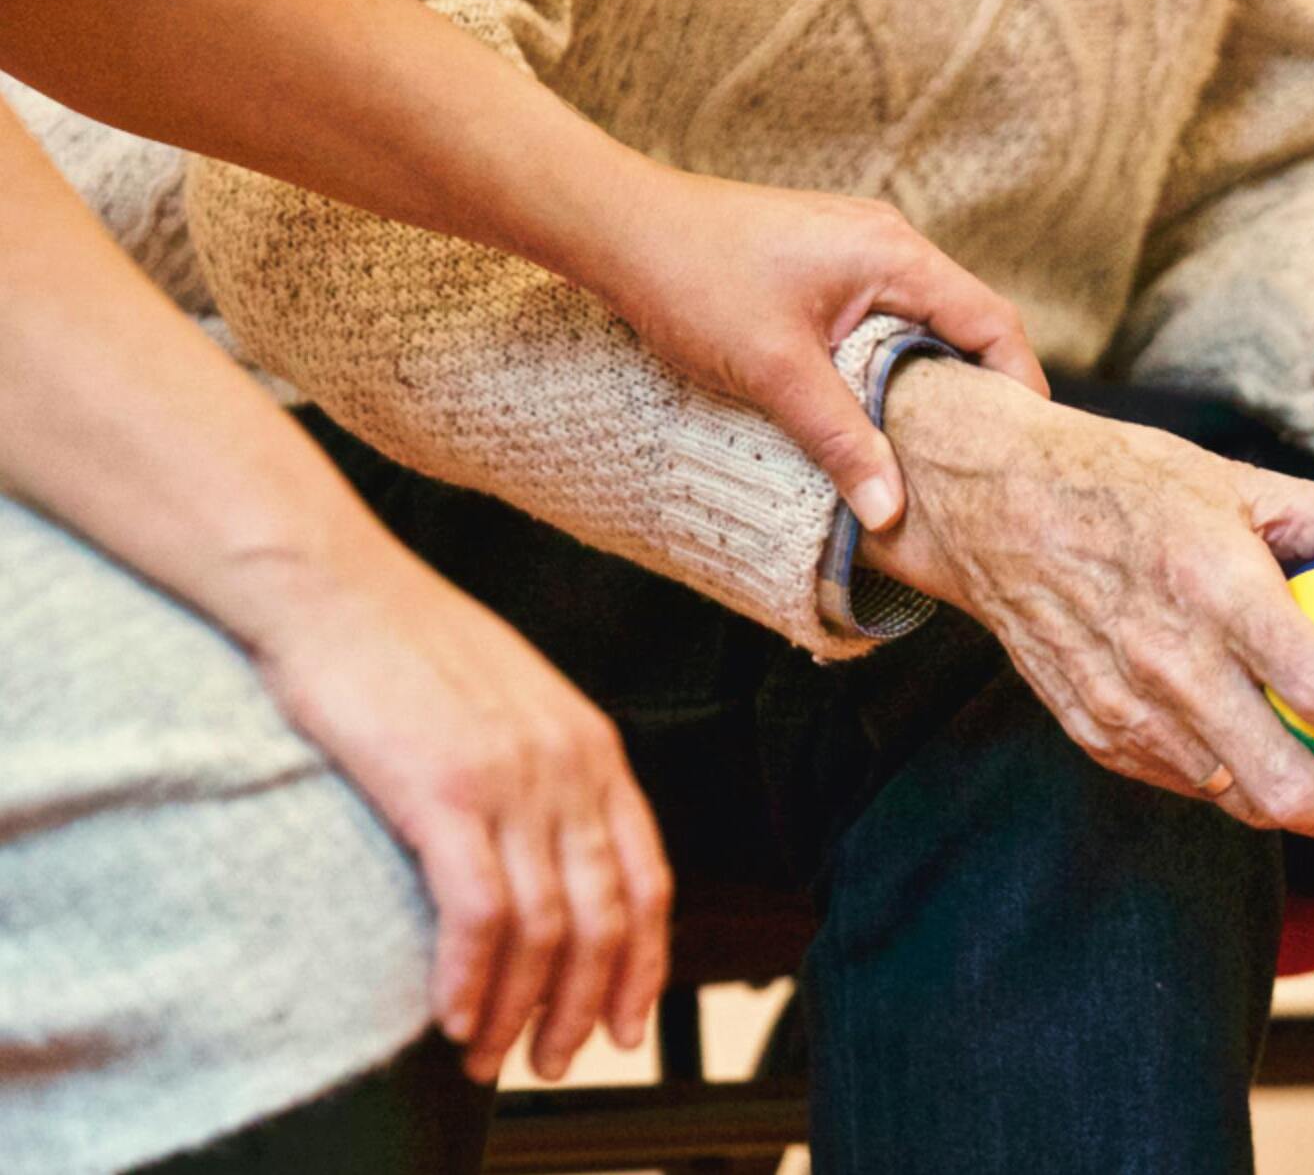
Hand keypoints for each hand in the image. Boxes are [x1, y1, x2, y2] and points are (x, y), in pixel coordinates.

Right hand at [238, 538, 672, 1084]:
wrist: (331, 586)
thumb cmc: (405, 644)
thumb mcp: (510, 702)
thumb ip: (545, 772)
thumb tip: (548, 852)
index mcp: (594, 747)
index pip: (649, 879)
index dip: (643, 965)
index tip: (623, 1022)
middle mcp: (569, 766)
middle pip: (606, 918)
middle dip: (583, 1006)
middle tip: (552, 1060)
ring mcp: (511, 778)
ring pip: (546, 928)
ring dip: (520, 1010)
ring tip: (489, 1057)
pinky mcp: (443, 789)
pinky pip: (479, 912)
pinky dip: (471, 979)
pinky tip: (452, 1017)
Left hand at [581, 169, 1048, 530]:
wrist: (616, 226)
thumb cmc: (692, 279)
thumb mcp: (775, 372)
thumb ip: (842, 441)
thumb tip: (892, 513)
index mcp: (895, 255)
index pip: (993, 322)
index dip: (1019, 388)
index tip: (1023, 450)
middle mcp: (887, 243)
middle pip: (965, 324)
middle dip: (978, 394)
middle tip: (983, 465)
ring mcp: (854, 250)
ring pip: (921, 324)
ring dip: (928, 382)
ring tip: (931, 451)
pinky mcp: (822, 265)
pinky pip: (882, 319)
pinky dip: (890, 365)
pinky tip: (872, 412)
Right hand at [859, 360, 1313, 841]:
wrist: (992, 503)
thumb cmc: (1130, 481)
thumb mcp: (1248, 482)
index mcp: (1216, 590)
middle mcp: (1168, 664)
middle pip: (1287, 789)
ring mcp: (1124, 711)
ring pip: (1239, 800)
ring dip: (1310, 807)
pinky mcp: (1095, 734)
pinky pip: (1188, 783)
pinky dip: (1242, 782)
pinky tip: (1272, 753)